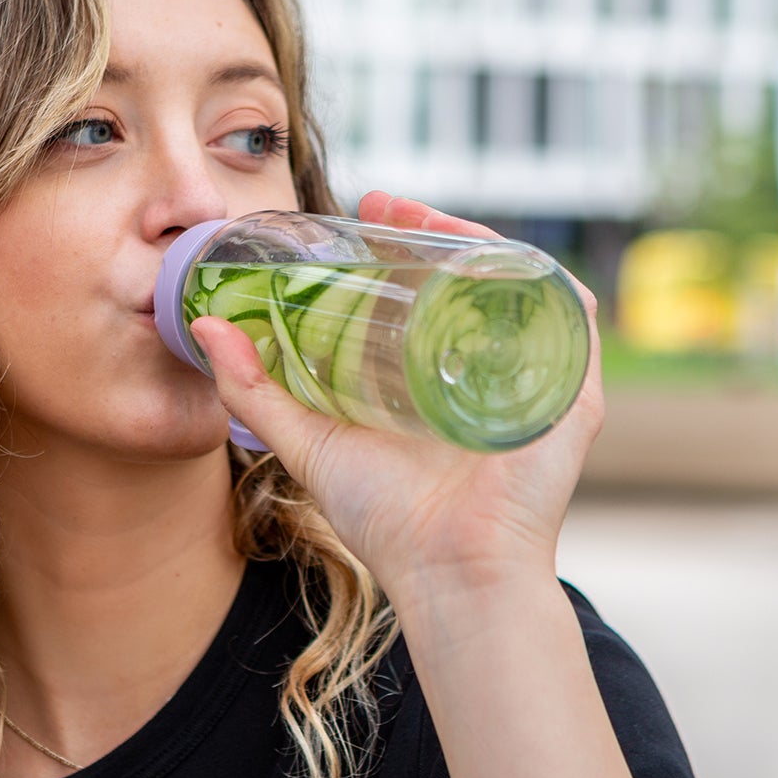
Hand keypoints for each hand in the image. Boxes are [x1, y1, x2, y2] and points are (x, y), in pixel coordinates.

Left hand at [187, 191, 605, 608]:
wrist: (448, 573)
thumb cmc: (386, 519)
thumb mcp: (308, 440)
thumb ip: (254, 390)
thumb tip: (204, 325)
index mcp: (440, 371)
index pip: (432, 284)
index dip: (404, 239)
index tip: (365, 210)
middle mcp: (491, 365)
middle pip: (476, 274)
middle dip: (436, 226)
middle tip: (386, 205)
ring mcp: (536, 376)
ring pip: (522, 282)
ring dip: (482, 238)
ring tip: (431, 219)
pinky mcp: (574, 396)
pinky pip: (570, 316)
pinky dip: (544, 278)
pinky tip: (499, 255)